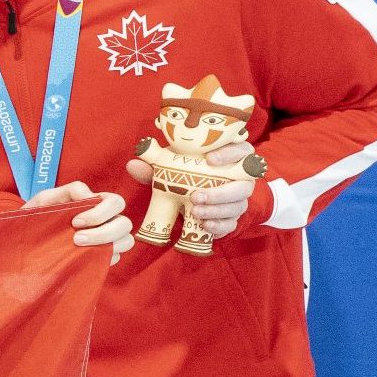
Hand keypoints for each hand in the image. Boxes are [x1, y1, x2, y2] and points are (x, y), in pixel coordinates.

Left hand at [24, 180, 135, 262]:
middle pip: (125, 224)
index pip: (116, 203)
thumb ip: (69, 191)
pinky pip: (115, 258)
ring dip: (107, 244)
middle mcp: (107, 221)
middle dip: (103, 232)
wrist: (25, 240)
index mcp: (97, 204)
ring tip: (80, 248)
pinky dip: (104, 258)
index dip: (101, 212)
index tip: (75, 222)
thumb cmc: (38, 215)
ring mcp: (107, 240)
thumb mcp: (47, 199)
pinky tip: (84, 258)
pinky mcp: (102, 257)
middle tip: (76, 239)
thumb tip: (89, 195)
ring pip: (126, 241)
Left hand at [126, 146, 257, 242]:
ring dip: (216, 211)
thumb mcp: (172, 167)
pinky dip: (219, 226)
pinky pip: (231, 223)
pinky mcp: (232, 217)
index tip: (210, 159)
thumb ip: (154, 165)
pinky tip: (206, 226)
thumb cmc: (187, 173)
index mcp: (232, 157)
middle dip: (221, 192)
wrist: (191, 196)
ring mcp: (239, 200)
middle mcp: (241, 179)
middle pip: (243, 185)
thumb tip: (132, 165)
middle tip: (196, 196)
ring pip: (236, 206)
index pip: (242, 150)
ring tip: (195, 212)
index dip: (230, 153)